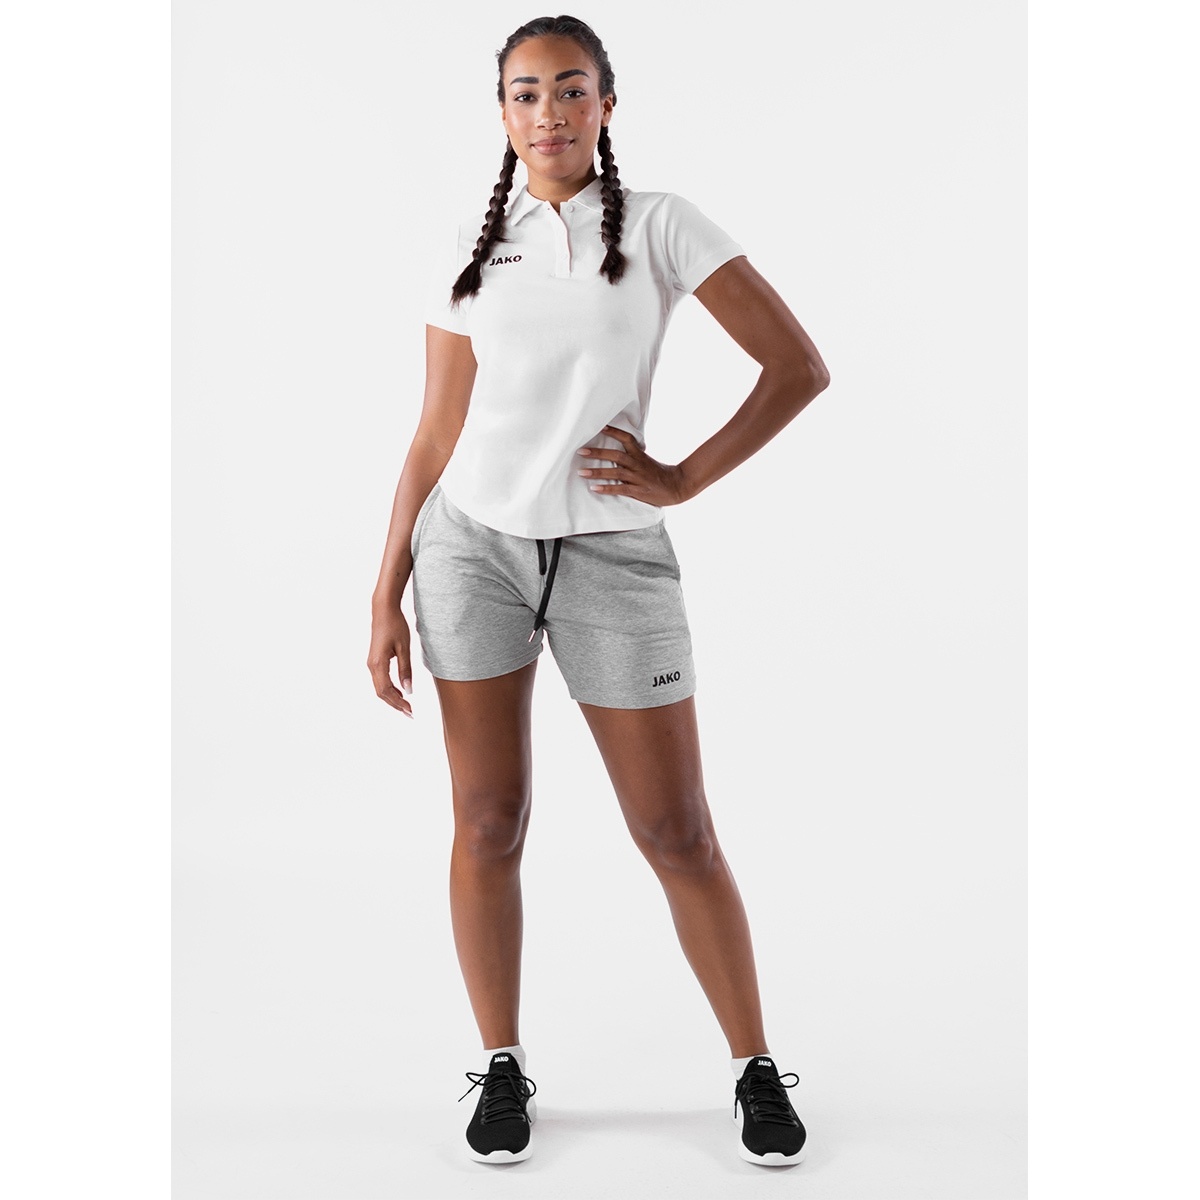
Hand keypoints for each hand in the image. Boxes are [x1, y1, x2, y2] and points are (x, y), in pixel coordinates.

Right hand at [367, 605, 414, 716]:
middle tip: (410, 713)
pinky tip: (400, 692)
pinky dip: (389, 689)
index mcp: (378, 664)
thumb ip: (406, 669)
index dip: (398, 702)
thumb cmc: (395, 625)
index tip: (410, 710)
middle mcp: (372, 666)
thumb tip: (409, 690)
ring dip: (392, 698)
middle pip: (381, 692)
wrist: (383, 611)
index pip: (387, 690)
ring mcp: (371, 663)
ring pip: (380, 688)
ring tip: (406, 706)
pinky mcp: (374, 661)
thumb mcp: (404, 648)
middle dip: (395, 704)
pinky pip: (380, 680)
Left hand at [576, 425, 690, 506]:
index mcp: (640, 455)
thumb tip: (617, 451)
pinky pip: (620, 489)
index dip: (613, 432)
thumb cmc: (660, 474)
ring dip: (597, 472)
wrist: (677, 486)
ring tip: (581, 472)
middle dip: (597, 453)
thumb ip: (634, 455)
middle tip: (580, 451)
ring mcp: (638, 477)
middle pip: (616, 455)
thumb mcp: (647, 461)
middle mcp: (637, 464)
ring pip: (615, 472)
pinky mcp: (638, 491)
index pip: (627, 439)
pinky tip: (594, 488)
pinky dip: (607, 488)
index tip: (600, 427)